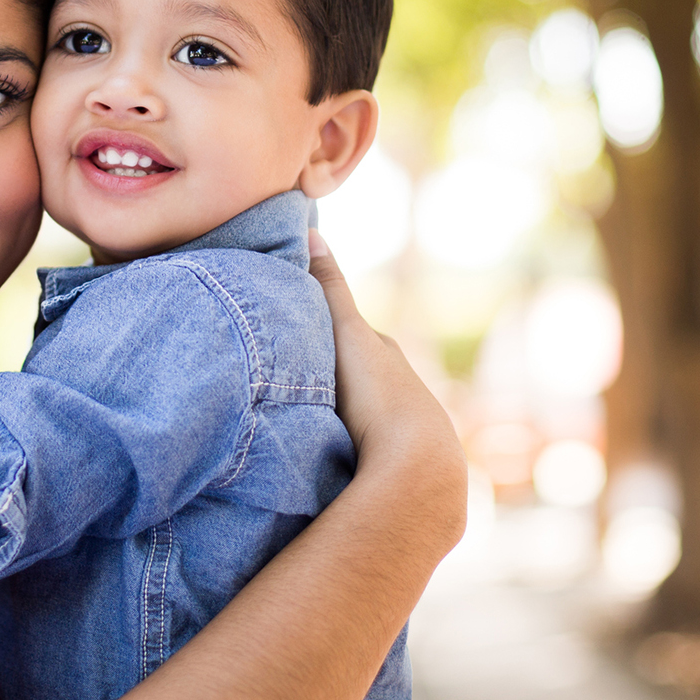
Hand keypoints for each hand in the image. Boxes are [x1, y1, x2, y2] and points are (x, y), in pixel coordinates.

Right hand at [308, 230, 466, 529]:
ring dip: (333, 417)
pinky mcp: (393, 467)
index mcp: (386, 355)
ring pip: (359, 414)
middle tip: (284, 381)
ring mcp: (399, 430)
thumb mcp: (346, 334)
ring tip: (296, 424)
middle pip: (355, 375)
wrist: (415, 466)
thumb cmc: (379, 394)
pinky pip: (360, 447)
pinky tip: (323, 457)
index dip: (320, 331)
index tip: (289, 333)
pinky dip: (342, 446)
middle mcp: (399, 388)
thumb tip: (312, 233)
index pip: (350, 335)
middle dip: (327, 376)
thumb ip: (327, 289)